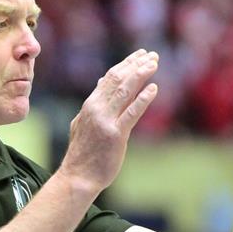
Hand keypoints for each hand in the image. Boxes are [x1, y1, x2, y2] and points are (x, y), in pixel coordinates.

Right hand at [59, 49, 158, 191]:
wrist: (78, 177)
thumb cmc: (84, 153)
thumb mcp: (83, 122)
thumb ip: (95, 103)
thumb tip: (102, 82)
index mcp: (90, 105)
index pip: (110, 77)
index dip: (127, 64)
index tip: (141, 55)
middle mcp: (96, 109)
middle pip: (118, 80)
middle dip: (136, 65)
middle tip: (152, 54)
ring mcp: (105, 121)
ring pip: (125, 91)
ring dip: (141, 75)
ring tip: (154, 64)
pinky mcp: (116, 135)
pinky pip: (132, 113)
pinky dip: (143, 99)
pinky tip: (154, 88)